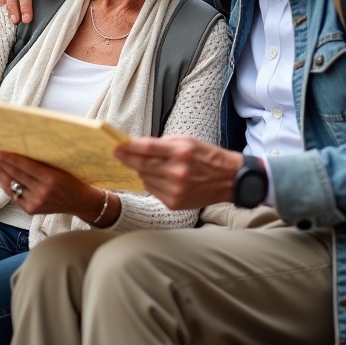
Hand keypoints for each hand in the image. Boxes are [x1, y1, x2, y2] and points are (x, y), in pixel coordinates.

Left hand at [0, 151, 116, 223]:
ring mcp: (36, 202)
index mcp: (52, 178)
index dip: (10, 158)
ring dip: (2, 176)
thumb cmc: (71, 180)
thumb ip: (40, 164)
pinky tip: (4, 178)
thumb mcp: (59, 168)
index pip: (25, 166)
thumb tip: (18, 154)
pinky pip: (15, 196)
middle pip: (16, 176)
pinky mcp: (32, 210)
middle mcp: (43, 192)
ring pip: (13, 187)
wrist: (79, 201)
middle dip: (1, 164)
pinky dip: (9, 186)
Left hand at [114, 136, 243, 209]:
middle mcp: (177, 172)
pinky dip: (152, 183)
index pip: (147, 148)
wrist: (229, 180)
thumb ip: (164, 143)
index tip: (117, 145)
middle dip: (127, 159)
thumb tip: (139, 146)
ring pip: (145, 179)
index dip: (129, 147)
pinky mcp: (174, 203)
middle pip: (142, 165)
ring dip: (143, 171)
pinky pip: (153, 190)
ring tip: (152, 166)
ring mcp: (175, 190)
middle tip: (117, 154)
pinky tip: (162, 178)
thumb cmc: (208, 157)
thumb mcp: (188, 141)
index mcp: (181, 152)